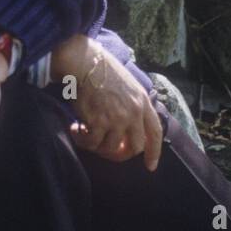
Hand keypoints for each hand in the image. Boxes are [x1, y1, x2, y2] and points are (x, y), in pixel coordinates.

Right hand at [55, 35, 163, 170]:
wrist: (86, 63)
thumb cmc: (103, 72)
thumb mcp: (130, 86)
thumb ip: (135, 105)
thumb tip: (132, 127)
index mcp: (143, 102)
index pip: (155, 133)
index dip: (154, 152)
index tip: (151, 166)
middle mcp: (134, 112)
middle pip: (135, 147)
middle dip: (122, 153)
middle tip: (107, 151)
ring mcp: (117, 118)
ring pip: (111, 148)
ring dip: (97, 145)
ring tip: (85, 133)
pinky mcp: (99, 122)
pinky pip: (92, 143)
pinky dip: (82, 140)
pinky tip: (74, 129)